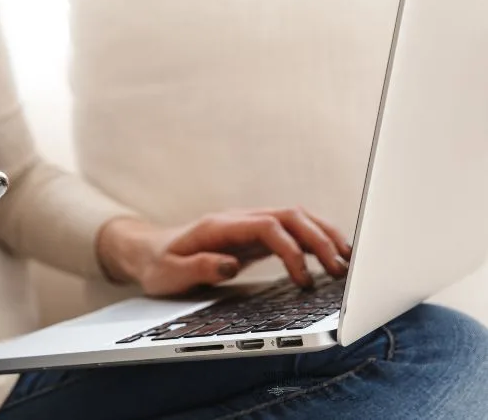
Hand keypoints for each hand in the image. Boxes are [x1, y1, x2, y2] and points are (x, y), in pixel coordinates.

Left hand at [97, 207, 351, 296]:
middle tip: (342, 270)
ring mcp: (248, 226)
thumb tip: (228, 265)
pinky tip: (332, 257)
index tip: (303, 280)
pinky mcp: (254, 237)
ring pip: (296, 218)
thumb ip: (197, 268)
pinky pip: (291, 231)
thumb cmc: (158, 264)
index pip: (268, 227)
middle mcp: (238, 220)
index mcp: (219, 226)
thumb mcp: (168, 273)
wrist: (147, 251)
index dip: (291, 250)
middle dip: (320, 239)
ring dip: (324, 235)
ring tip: (348, 262)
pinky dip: (315, 241)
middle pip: (290, 216)